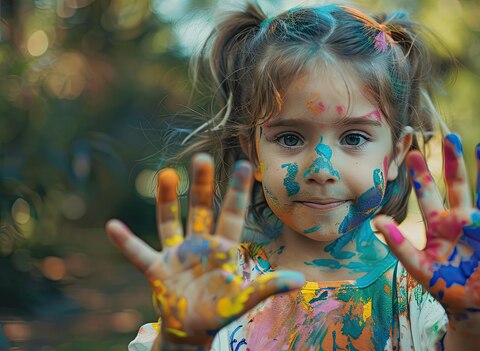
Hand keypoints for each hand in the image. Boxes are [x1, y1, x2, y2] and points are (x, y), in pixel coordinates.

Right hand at [105, 154, 304, 344]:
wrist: (192, 329)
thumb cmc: (220, 311)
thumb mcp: (244, 300)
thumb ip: (268, 287)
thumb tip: (301, 280)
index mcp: (224, 248)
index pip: (233, 213)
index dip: (238, 191)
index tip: (245, 164)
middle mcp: (200, 244)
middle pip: (201, 208)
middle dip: (201, 185)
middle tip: (202, 158)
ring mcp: (177, 254)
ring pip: (171, 221)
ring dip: (167, 200)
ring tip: (166, 173)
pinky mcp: (157, 269)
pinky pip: (139, 253)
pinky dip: (126, 242)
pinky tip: (113, 226)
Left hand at [374, 134, 479, 328]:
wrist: (467, 302)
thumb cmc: (440, 283)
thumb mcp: (417, 265)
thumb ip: (398, 244)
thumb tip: (377, 221)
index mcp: (437, 224)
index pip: (427, 194)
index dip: (420, 175)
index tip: (412, 152)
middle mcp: (458, 218)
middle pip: (455, 184)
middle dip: (452, 161)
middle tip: (450, 136)